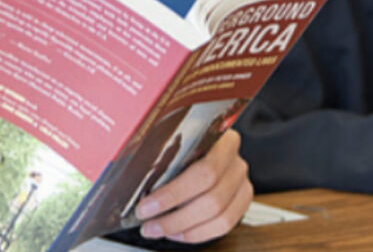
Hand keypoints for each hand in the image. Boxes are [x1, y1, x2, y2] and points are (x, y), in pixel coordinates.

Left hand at [134, 129, 251, 242]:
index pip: (203, 172)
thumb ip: (159, 153)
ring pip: (220, 217)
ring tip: (157, 230)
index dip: (173, 195)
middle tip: (147, 224)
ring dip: (184, 230)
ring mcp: (242, 182)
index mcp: (221, 140)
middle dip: (174, 218)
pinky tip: (176, 231)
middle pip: (212, 199)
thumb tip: (130, 178)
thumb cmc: (182, 142)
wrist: (204, 142)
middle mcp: (236, 161)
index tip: (145, 207)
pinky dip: (198, 233)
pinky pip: (225, 225)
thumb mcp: (171, 138)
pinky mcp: (241, 199)